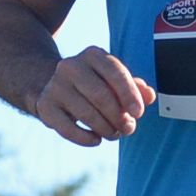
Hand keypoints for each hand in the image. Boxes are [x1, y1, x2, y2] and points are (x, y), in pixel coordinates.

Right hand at [30, 47, 148, 145]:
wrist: (57, 87)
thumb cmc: (96, 84)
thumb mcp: (115, 81)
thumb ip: (135, 88)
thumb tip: (149, 96)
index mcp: (93, 55)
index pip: (115, 72)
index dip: (129, 95)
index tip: (138, 114)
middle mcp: (71, 66)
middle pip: (101, 95)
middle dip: (118, 117)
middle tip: (128, 129)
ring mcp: (55, 85)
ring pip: (86, 113)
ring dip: (105, 129)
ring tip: (114, 134)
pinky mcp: (45, 106)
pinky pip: (67, 128)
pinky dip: (85, 138)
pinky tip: (96, 140)